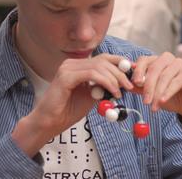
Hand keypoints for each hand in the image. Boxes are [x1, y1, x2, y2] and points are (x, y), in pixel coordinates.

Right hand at [12, 54, 132, 155]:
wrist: (49, 122)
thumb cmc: (68, 110)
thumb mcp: (91, 96)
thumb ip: (103, 87)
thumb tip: (122, 83)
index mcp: (77, 66)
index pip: (103, 58)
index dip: (120, 63)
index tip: (132, 74)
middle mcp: (71, 63)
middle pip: (103, 60)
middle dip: (120, 72)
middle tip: (130, 86)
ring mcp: (67, 68)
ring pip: (99, 66)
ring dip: (114, 79)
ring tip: (121, 92)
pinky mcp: (66, 76)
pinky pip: (92, 74)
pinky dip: (106, 82)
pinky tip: (112, 92)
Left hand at [130, 52, 181, 128]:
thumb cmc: (171, 96)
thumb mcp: (153, 93)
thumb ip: (141, 89)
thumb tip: (127, 86)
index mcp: (157, 61)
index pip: (144, 60)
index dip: (138, 71)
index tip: (134, 83)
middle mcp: (167, 60)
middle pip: (154, 68)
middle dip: (148, 86)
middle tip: (145, 101)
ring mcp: (179, 65)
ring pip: (164, 76)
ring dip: (157, 93)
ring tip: (154, 106)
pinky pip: (176, 82)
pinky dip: (168, 92)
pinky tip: (163, 101)